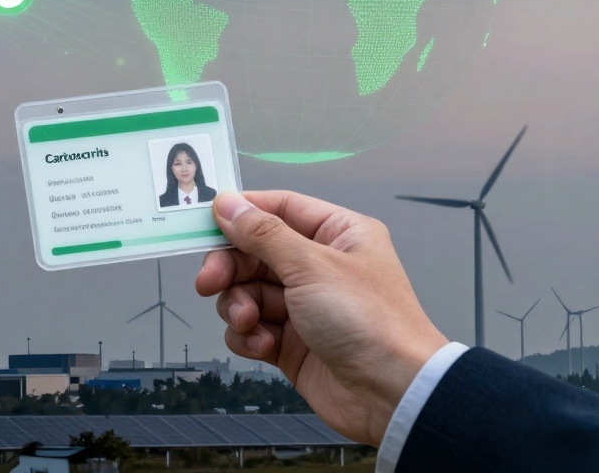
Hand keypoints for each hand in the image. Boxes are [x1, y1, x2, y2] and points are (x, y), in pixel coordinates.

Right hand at [195, 190, 448, 445]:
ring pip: (247, 291)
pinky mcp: (291, 342)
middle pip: (254, 253)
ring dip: (238, 306)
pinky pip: (252, 327)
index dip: (242, 214)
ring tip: (248, 322)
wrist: (392, 394)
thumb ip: (262, 234)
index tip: (206, 223)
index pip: (279, 208)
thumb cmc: (368, 321)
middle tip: (209, 283)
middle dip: (230, 269)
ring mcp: (304, 306)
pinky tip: (262, 345)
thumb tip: (228, 204)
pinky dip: (248, 336)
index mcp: (337, 235)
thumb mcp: (311, 265)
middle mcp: (320, 266)